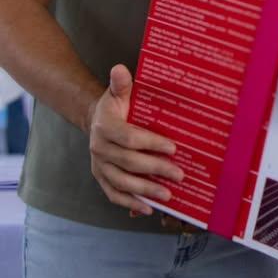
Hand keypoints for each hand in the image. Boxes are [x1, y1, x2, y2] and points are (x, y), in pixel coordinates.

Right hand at [87, 64, 182, 214]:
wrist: (96, 120)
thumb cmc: (115, 106)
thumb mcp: (118, 93)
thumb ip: (121, 84)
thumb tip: (120, 68)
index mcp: (105, 127)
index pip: (129, 138)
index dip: (152, 144)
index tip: (174, 148)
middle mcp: (99, 149)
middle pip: (129, 163)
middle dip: (155, 169)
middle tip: (180, 174)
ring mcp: (99, 166)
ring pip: (121, 182)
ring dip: (145, 191)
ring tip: (168, 195)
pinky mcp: (101, 178)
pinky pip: (113, 194)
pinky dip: (129, 203)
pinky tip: (148, 208)